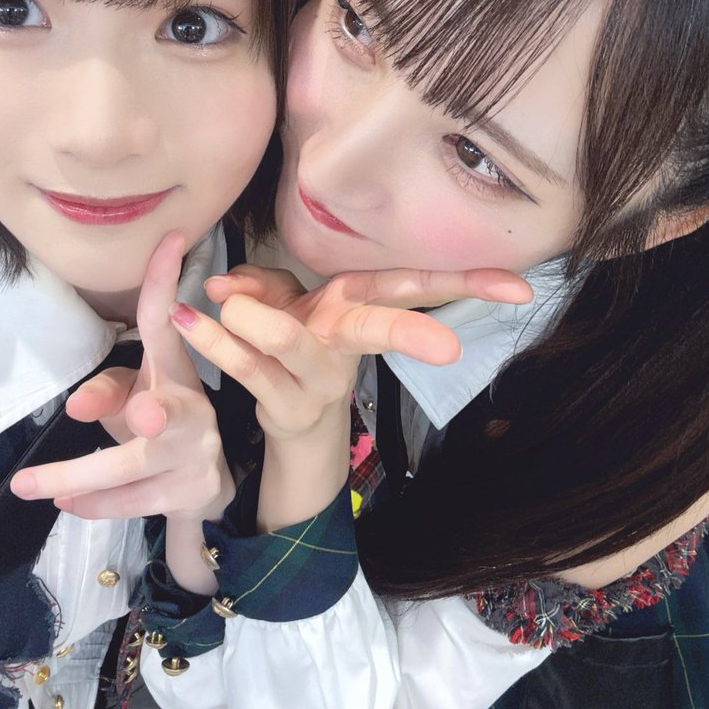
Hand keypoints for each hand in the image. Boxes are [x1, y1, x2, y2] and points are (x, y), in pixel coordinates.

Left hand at [10, 232, 234, 523]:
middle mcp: (192, 409)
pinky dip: (97, 505)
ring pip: (135, 470)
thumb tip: (76, 408)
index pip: (168, 321)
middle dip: (157, 412)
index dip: (166, 281)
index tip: (171, 239)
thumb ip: (105, 392)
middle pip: (169, 412)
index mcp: (175, 370)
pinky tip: (65, 505)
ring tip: (32, 486)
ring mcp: (196, 454)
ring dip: (82, 479)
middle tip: (144, 412)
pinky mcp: (191, 492)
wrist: (202, 484)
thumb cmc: (156, 424)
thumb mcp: (132, 397)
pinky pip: (134, 501)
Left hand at [171, 265, 532, 442]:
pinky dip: (215, 343)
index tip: (519, 288)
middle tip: (447, 349)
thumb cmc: (298, 344)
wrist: (294, 425)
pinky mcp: (283, 405)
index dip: (469, 283)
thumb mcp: (287, 306)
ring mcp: (318, 378)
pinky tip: (189, 319)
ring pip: (297, 344)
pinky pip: (248, 370)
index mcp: (359, 307)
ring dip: (259, 321)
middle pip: (380, 328)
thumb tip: (227, 285)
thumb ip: (262, 287)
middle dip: (410, 334)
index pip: (416, 288)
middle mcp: (346, 342)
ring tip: (221, 301)